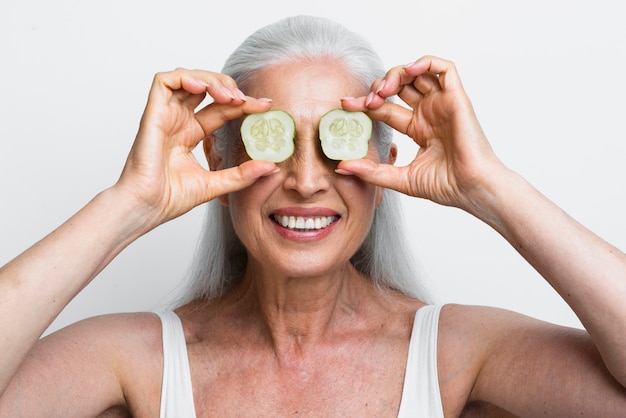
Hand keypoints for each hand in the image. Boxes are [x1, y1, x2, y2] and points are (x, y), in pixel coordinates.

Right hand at [115, 69, 275, 228]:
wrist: (147, 208)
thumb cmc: (170, 199)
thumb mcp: (217, 184)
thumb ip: (243, 174)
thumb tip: (272, 166)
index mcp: (191, 133)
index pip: (221, 109)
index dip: (243, 103)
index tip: (265, 105)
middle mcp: (178, 121)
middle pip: (206, 88)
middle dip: (229, 87)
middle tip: (246, 100)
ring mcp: (165, 115)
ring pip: (188, 78)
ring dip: (211, 79)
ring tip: (229, 95)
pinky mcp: (153, 114)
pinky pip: (164, 81)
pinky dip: (186, 77)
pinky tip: (205, 88)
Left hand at [340, 56, 505, 212]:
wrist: (471, 189)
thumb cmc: (446, 186)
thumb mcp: (399, 178)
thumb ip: (371, 171)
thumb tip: (341, 166)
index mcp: (418, 128)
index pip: (385, 108)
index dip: (365, 103)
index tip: (346, 104)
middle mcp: (429, 113)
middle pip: (399, 86)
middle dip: (379, 87)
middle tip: (367, 100)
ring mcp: (442, 104)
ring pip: (418, 72)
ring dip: (396, 73)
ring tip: (384, 89)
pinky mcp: (457, 98)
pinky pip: (444, 67)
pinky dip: (424, 62)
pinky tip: (408, 72)